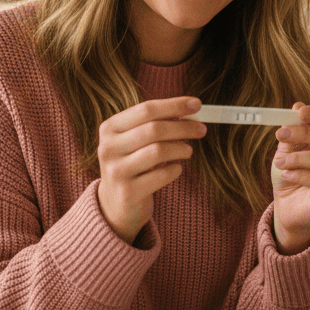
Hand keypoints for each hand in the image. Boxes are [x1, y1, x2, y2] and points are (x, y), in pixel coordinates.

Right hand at [96, 97, 203, 243]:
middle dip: (183, 127)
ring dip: (180, 148)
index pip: (146, 109)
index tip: (197, 104)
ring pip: (158, 151)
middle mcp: (108, 148)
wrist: (116, 204)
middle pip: (154, 129)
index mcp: (110, 128)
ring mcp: (116, 171)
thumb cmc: (133, 164)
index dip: (174, 105)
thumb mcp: (137, 140)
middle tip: (202, 129)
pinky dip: (175, 169)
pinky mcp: (128, 192)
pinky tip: (176, 168)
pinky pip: (161, 175)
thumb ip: (158, 123)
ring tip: (188, 151)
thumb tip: (189, 109)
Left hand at [271, 103, 309, 254]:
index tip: (298, 112)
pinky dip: (299, 175)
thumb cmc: (292, 174)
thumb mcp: (287, 150)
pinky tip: (286, 175)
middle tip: (280, 133)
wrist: (288, 208)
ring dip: (299, 158)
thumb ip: (293, 131)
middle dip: (305, 133)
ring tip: (280, 162)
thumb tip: (297, 106)